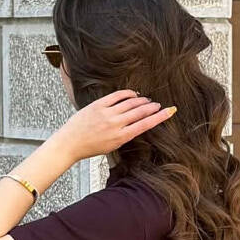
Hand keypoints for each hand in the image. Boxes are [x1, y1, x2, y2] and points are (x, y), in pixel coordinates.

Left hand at [54, 89, 175, 163]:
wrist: (70, 143)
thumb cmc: (90, 146)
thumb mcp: (112, 146)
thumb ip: (124, 135)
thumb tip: (136, 124)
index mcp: (120, 137)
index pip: (145, 125)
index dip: (159, 117)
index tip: (169, 112)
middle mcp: (115, 124)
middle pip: (140, 112)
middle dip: (152, 107)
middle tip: (158, 105)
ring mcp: (107, 113)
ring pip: (131, 103)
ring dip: (142, 100)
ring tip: (147, 100)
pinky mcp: (98, 105)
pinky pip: (117, 96)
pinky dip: (127, 93)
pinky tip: (133, 94)